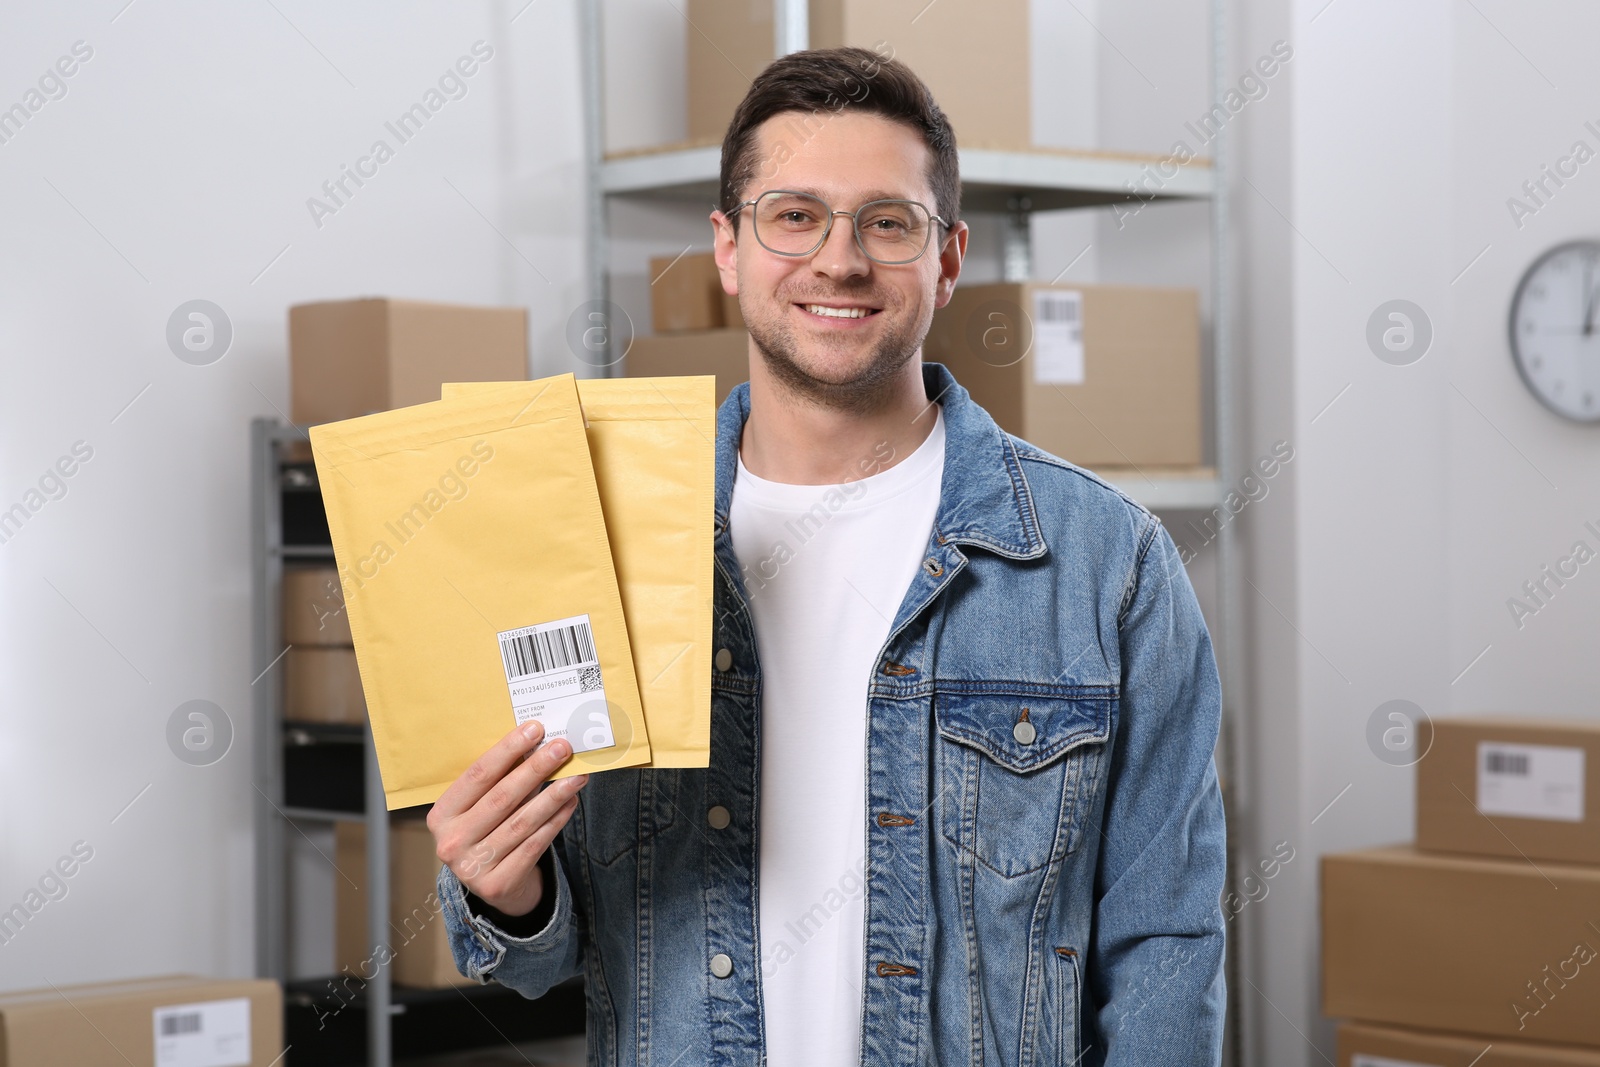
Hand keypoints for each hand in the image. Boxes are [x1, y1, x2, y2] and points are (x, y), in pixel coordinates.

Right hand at [427, 721, 587, 917]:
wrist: (493, 885)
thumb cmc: (489, 832)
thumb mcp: (481, 807)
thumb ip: (501, 780)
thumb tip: (537, 744)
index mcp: (441, 815)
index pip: (478, 775)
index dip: (508, 750)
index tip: (535, 729)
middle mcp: (451, 842)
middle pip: (502, 797)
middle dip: (536, 768)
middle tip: (562, 748)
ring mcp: (472, 866)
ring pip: (522, 822)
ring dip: (554, 795)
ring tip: (576, 776)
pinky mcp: (498, 884)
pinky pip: (534, 845)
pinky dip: (555, 821)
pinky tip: (570, 803)